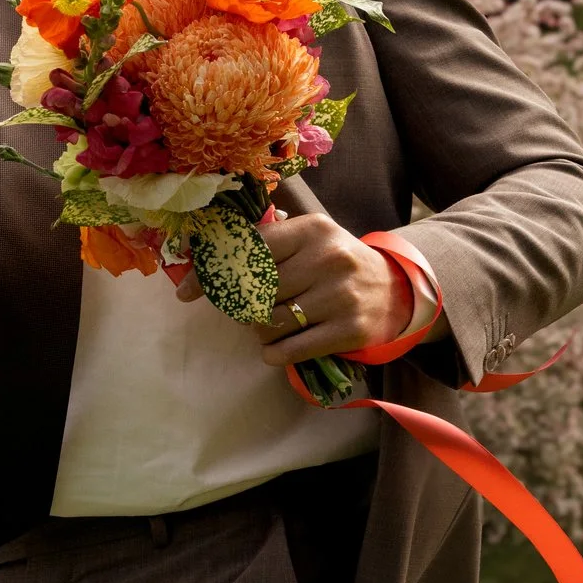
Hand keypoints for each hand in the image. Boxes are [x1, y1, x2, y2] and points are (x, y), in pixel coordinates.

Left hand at [173, 213, 415, 364]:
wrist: (396, 291)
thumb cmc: (335, 265)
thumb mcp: (308, 241)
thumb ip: (263, 246)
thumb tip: (199, 270)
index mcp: (312, 229)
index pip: (247, 252)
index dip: (212, 274)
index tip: (187, 293)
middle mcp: (328, 258)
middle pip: (254, 292)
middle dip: (241, 306)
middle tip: (248, 309)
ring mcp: (341, 295)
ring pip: (267, 323)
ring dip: (259, 331)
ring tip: (272, 324)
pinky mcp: (350, 330)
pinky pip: (289, 350)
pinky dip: (274, 353)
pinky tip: (278, 348)